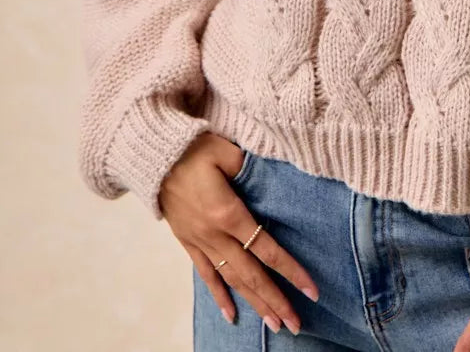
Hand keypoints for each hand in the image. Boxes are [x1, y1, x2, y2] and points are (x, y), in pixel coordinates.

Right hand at [157, 132, 319, 332]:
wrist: (154, 155)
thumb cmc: (194, 148)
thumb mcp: (226, 151)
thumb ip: (250, 168)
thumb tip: (270, 180)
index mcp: (229, 214)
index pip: (267, 250)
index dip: (291, 271)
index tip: (311, 290)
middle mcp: (215, 235)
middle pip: (251, 275)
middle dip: (275, 300)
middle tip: (295, 324)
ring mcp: (200, 241)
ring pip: (231, 279)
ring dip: (253, 302)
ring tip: (273, 323)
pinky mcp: (187, 241)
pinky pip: (205, 273)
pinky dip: (218, 295)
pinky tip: (231, 314)